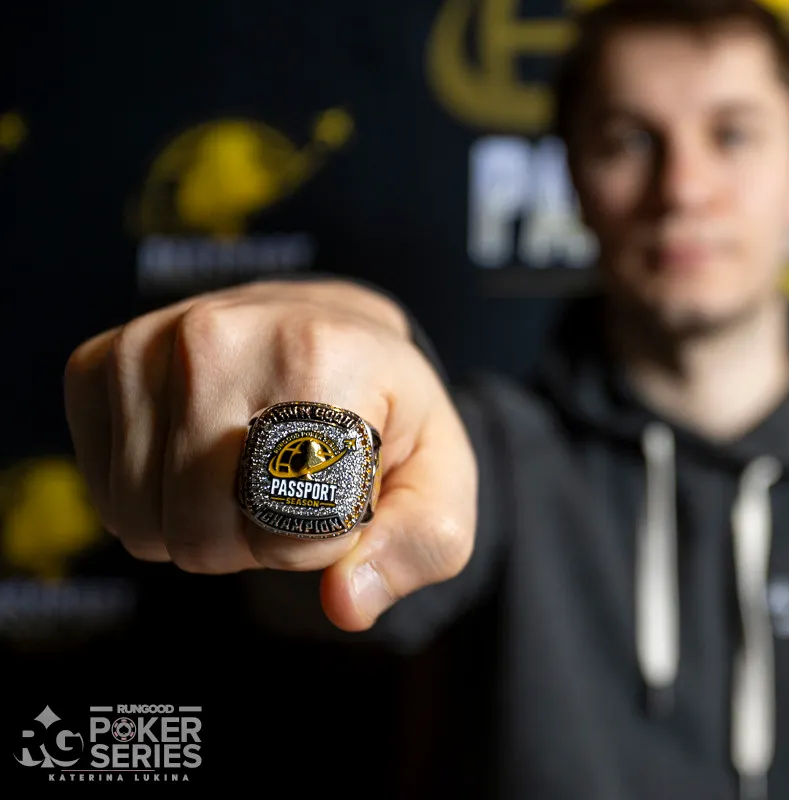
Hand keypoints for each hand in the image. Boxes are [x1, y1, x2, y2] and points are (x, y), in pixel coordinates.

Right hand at [63, 279, 476, 631]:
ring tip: (251, 469)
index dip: (329, 538)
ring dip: (207, 528)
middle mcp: (220, 337)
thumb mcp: (440, 477)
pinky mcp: (96, 364)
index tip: (347, 488)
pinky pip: (110, 504)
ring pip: (149, 528)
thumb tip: (348, 603)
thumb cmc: (385, 413)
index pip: (299, 522)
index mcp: (322, 353)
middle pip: (207, 536)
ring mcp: (147, 344)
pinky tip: (201, 458)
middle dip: (261, 540)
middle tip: (296, 484)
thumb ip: (420, 546)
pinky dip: (158, 506)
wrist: (332, 329)